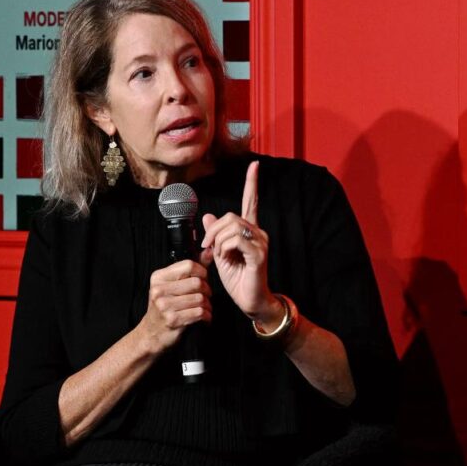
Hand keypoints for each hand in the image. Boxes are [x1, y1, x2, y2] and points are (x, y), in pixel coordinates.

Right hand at [139, 259, 211, 353]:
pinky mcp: (173, 319)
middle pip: (196, 282)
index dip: (202, 272)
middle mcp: (159, 290)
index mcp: (159, 277)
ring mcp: (165, 305)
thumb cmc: (164, 306)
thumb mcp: (172, 285)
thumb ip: (191, 269)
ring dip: (207, 305)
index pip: (188, 265)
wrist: (151, 333)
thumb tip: (209, 252)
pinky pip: (199, 312)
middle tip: (206, 296)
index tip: (203, 279)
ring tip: (205, 308)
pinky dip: (206, 315)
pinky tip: (203, 317)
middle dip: (207, 290)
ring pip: (199, 298)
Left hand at [200, 161, 282, 325]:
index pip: (251, 201)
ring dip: (217, 241)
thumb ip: (215, 235)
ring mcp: (260, 242)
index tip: (255, 165)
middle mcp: (258, 232)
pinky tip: (225, 258)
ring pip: (232, 227)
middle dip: (213, 230)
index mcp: (249, 230)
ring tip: (217, 256)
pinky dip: (224, 248)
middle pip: (230, 216)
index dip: (252, 183)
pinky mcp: (259, 254)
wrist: (249, 300)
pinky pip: (236, 240)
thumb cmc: (237, 279)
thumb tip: (208, 216)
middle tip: (206, 247)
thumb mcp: (220, 254)